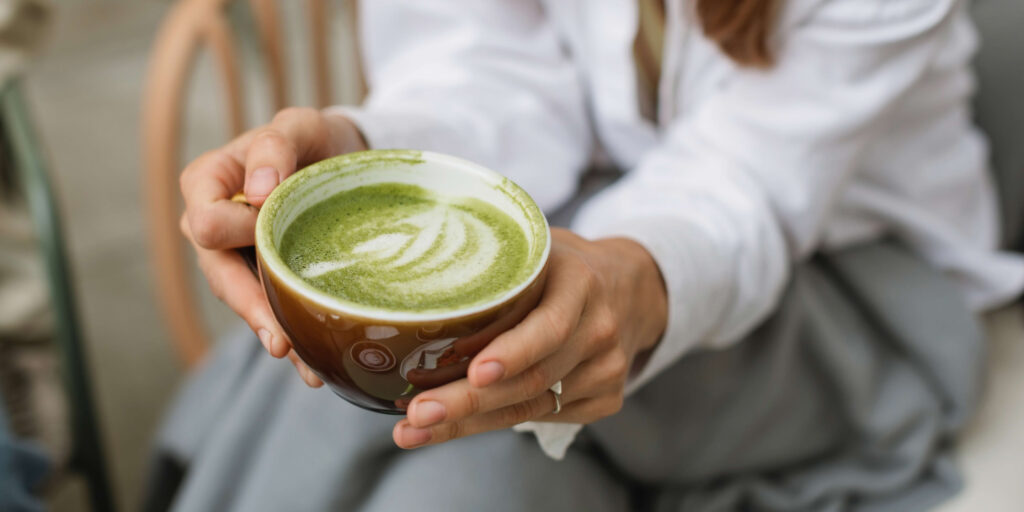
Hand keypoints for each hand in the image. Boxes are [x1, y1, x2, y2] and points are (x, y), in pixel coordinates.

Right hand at [179, 108, 366, 384]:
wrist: (345, 161)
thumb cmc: (313, 139)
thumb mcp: (299, 126)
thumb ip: (274, 145)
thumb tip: (257, 190)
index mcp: (207, 183)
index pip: (206, 220)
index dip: (236, 230)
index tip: (268, 226)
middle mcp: (214, 225)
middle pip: (220, 274)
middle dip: (251, 306)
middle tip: (281, 339)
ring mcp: (239, 258)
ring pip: (246, 302)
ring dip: (274, 333)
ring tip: (304, 365)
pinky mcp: (267, 280)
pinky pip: (273, 313)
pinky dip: (294, 339)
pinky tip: (313, 369)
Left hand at [393, 228, 667, 447]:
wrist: (632, 287)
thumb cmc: (563, 268)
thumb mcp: (537, 249)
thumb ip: (498, 269)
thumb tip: (421, 294)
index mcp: (582, 285)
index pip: (550, 327)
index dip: (513, 352)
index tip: (474, 372)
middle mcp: (601, 331)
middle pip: (533, 379)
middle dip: (468, 402)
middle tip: (417, 416)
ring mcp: (607, 370)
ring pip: (531, 407)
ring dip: (468, 422)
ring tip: (414, 429)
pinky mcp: (605, 399)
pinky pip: (544, 418)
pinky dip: (495, 423)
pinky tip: (455, 424)